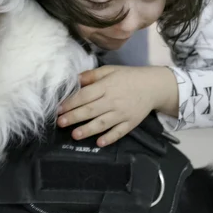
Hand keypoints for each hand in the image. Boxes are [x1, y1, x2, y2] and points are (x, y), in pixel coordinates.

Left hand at [56, 66, 177, 146]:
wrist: (153, 86)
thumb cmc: (128, 77)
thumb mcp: (110, 70)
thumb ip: (92, 75)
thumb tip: (75, 80)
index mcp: (106, 86)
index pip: (85, 95)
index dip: (71, 102)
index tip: (58, 109)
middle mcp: (113, 101)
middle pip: (90, 110)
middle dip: (74, 117)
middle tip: (60, 123)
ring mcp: (122, 113)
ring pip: (102, 123)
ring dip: (88, 130)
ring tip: (74, 135)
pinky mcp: (131, 123)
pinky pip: (119, 132)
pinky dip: (110, 138)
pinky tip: (100, 142)